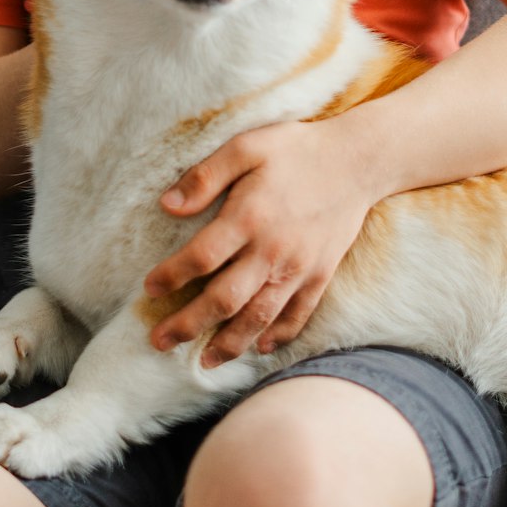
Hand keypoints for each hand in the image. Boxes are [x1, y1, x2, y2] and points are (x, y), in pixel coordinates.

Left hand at [143, 118, 377, 367]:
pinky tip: (258, 349)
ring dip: (229, 343)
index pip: (201, 257)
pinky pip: (298, 315)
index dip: (171, 276)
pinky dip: (278, 336)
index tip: (148, 288)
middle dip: (188, 324)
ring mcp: (300, 268)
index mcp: (249, 217)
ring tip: (202, 360)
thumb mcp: (247, 146)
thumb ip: (206, 175)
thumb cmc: (296, 150)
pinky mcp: (321, 275)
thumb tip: (167, 205)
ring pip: (259, 317)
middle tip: (159, 340)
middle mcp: (273, 250)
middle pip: (224, 299)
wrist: (358, 160)